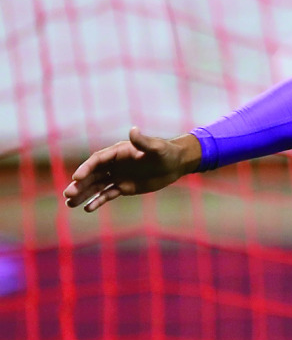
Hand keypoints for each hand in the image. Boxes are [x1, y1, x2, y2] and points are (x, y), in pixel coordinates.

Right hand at [63, 127, 201, 211]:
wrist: (175, 164)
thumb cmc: (166, 152)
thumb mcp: (156, 148)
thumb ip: (143, 141)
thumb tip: (133, 130)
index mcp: (117, 152)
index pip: (97, 160)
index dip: (86, 168)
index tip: (77, 178)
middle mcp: (114, 164)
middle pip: (92, 174)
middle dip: (80, 184)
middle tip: (67, 194)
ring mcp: (117, 176)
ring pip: (96, 186)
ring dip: (84, 194)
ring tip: (69, 204)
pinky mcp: (124, 187)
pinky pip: (107, 194)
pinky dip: (98, 201)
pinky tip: (88, 209)